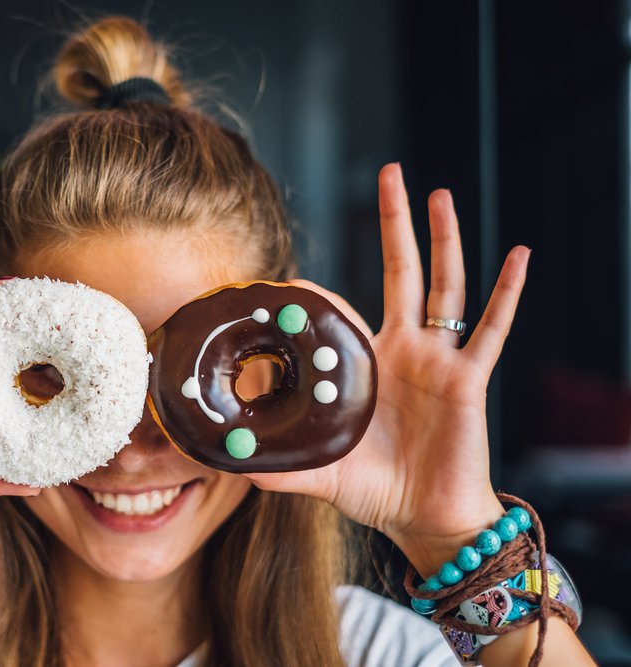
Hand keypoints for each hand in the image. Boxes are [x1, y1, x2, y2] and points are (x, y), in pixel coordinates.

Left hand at [245, 163, 529, 573]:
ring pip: (444, 286)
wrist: (424, 517)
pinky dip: (507, 293)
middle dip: (395, 225)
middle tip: (389, 174)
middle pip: (402, 273)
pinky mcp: (468, 379)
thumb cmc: (375, 489)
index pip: (344, 312)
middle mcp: (404, 350)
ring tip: (438, 194)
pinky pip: (492, 330)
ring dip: (443, 239)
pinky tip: (518, 256)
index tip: (292, 277)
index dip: (322, 295)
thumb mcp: (319, 472)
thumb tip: (228, 464)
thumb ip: (278, 465)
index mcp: (367, 365)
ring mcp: (438, 360)